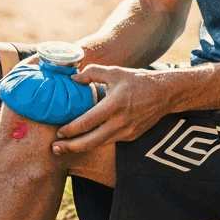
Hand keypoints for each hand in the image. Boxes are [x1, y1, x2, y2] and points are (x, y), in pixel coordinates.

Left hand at [52, 65, 171, 154]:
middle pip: (91, 141)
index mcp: (114, 104)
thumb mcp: (114, 71)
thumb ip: (92, 72)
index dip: (70, 129)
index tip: (58, 132)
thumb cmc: (137, 80)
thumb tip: (73, 79)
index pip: (87, 122)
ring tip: (65, 148)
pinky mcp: (131, 136)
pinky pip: (110, 141)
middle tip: (55, 148)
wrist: (164, 93)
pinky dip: (96, 142)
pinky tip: (84, 141)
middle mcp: (120, 122)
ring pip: (99, 144)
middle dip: (71, 147)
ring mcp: (127, 131)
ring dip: (81, 148)